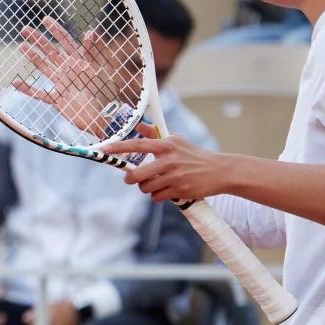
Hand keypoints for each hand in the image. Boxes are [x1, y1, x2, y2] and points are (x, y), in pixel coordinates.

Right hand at [12, 19, 126, 136]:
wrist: (104, 117)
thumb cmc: (105, 93)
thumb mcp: (100, 69)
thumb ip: (93, 51)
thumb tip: (90, 31)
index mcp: (79, 61)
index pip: (65, 41)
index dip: (56, 30)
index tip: (45, 19)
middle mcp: (68, 70)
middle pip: (50, 51)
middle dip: (38, 40)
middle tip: (24, 29)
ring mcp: (62, 84)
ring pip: (44, 68)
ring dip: (33, 57)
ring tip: (21, 46)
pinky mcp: (58, 99)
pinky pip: (40, 93)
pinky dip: (28, 89)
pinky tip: (16, 83)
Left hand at [105, 135, 228, 201]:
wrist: (219, 171)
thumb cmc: (195, 155)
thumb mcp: (176, 141)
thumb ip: (155, 136)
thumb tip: (139, 126)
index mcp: (166, 145)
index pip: (137, 145)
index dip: (118, 148)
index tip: (104, 149)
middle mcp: (169, 160)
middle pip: (137, 175)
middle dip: (131, 179)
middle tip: (132, 178)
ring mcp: (174, 176)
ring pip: (146, 188)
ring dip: (147, 188)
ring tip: (157, 183)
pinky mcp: (180, 190)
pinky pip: (157, 197)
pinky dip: (158, 196)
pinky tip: (167, 190)